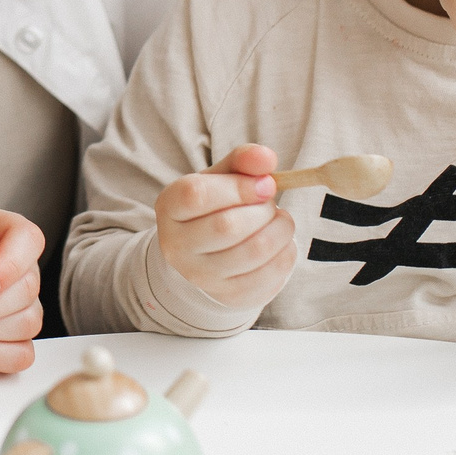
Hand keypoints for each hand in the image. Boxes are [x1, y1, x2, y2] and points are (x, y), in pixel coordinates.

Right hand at [155, 144, 293, 310]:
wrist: (204, 255)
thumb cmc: (214, 208)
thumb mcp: (220, 178)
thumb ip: (242, 161)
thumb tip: (266, 158)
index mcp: (169, 207)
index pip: (197, 195)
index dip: (238, 186)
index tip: (266, 183)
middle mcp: (177, 246)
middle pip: (228, 225)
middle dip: (263, 209)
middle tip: (270, 203)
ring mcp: (201, 276)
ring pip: (253, 251)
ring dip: (280, 230)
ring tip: (280, 221)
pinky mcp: (229, 296)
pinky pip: (270, 275)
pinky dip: (286, 253)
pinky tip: (280, 243)